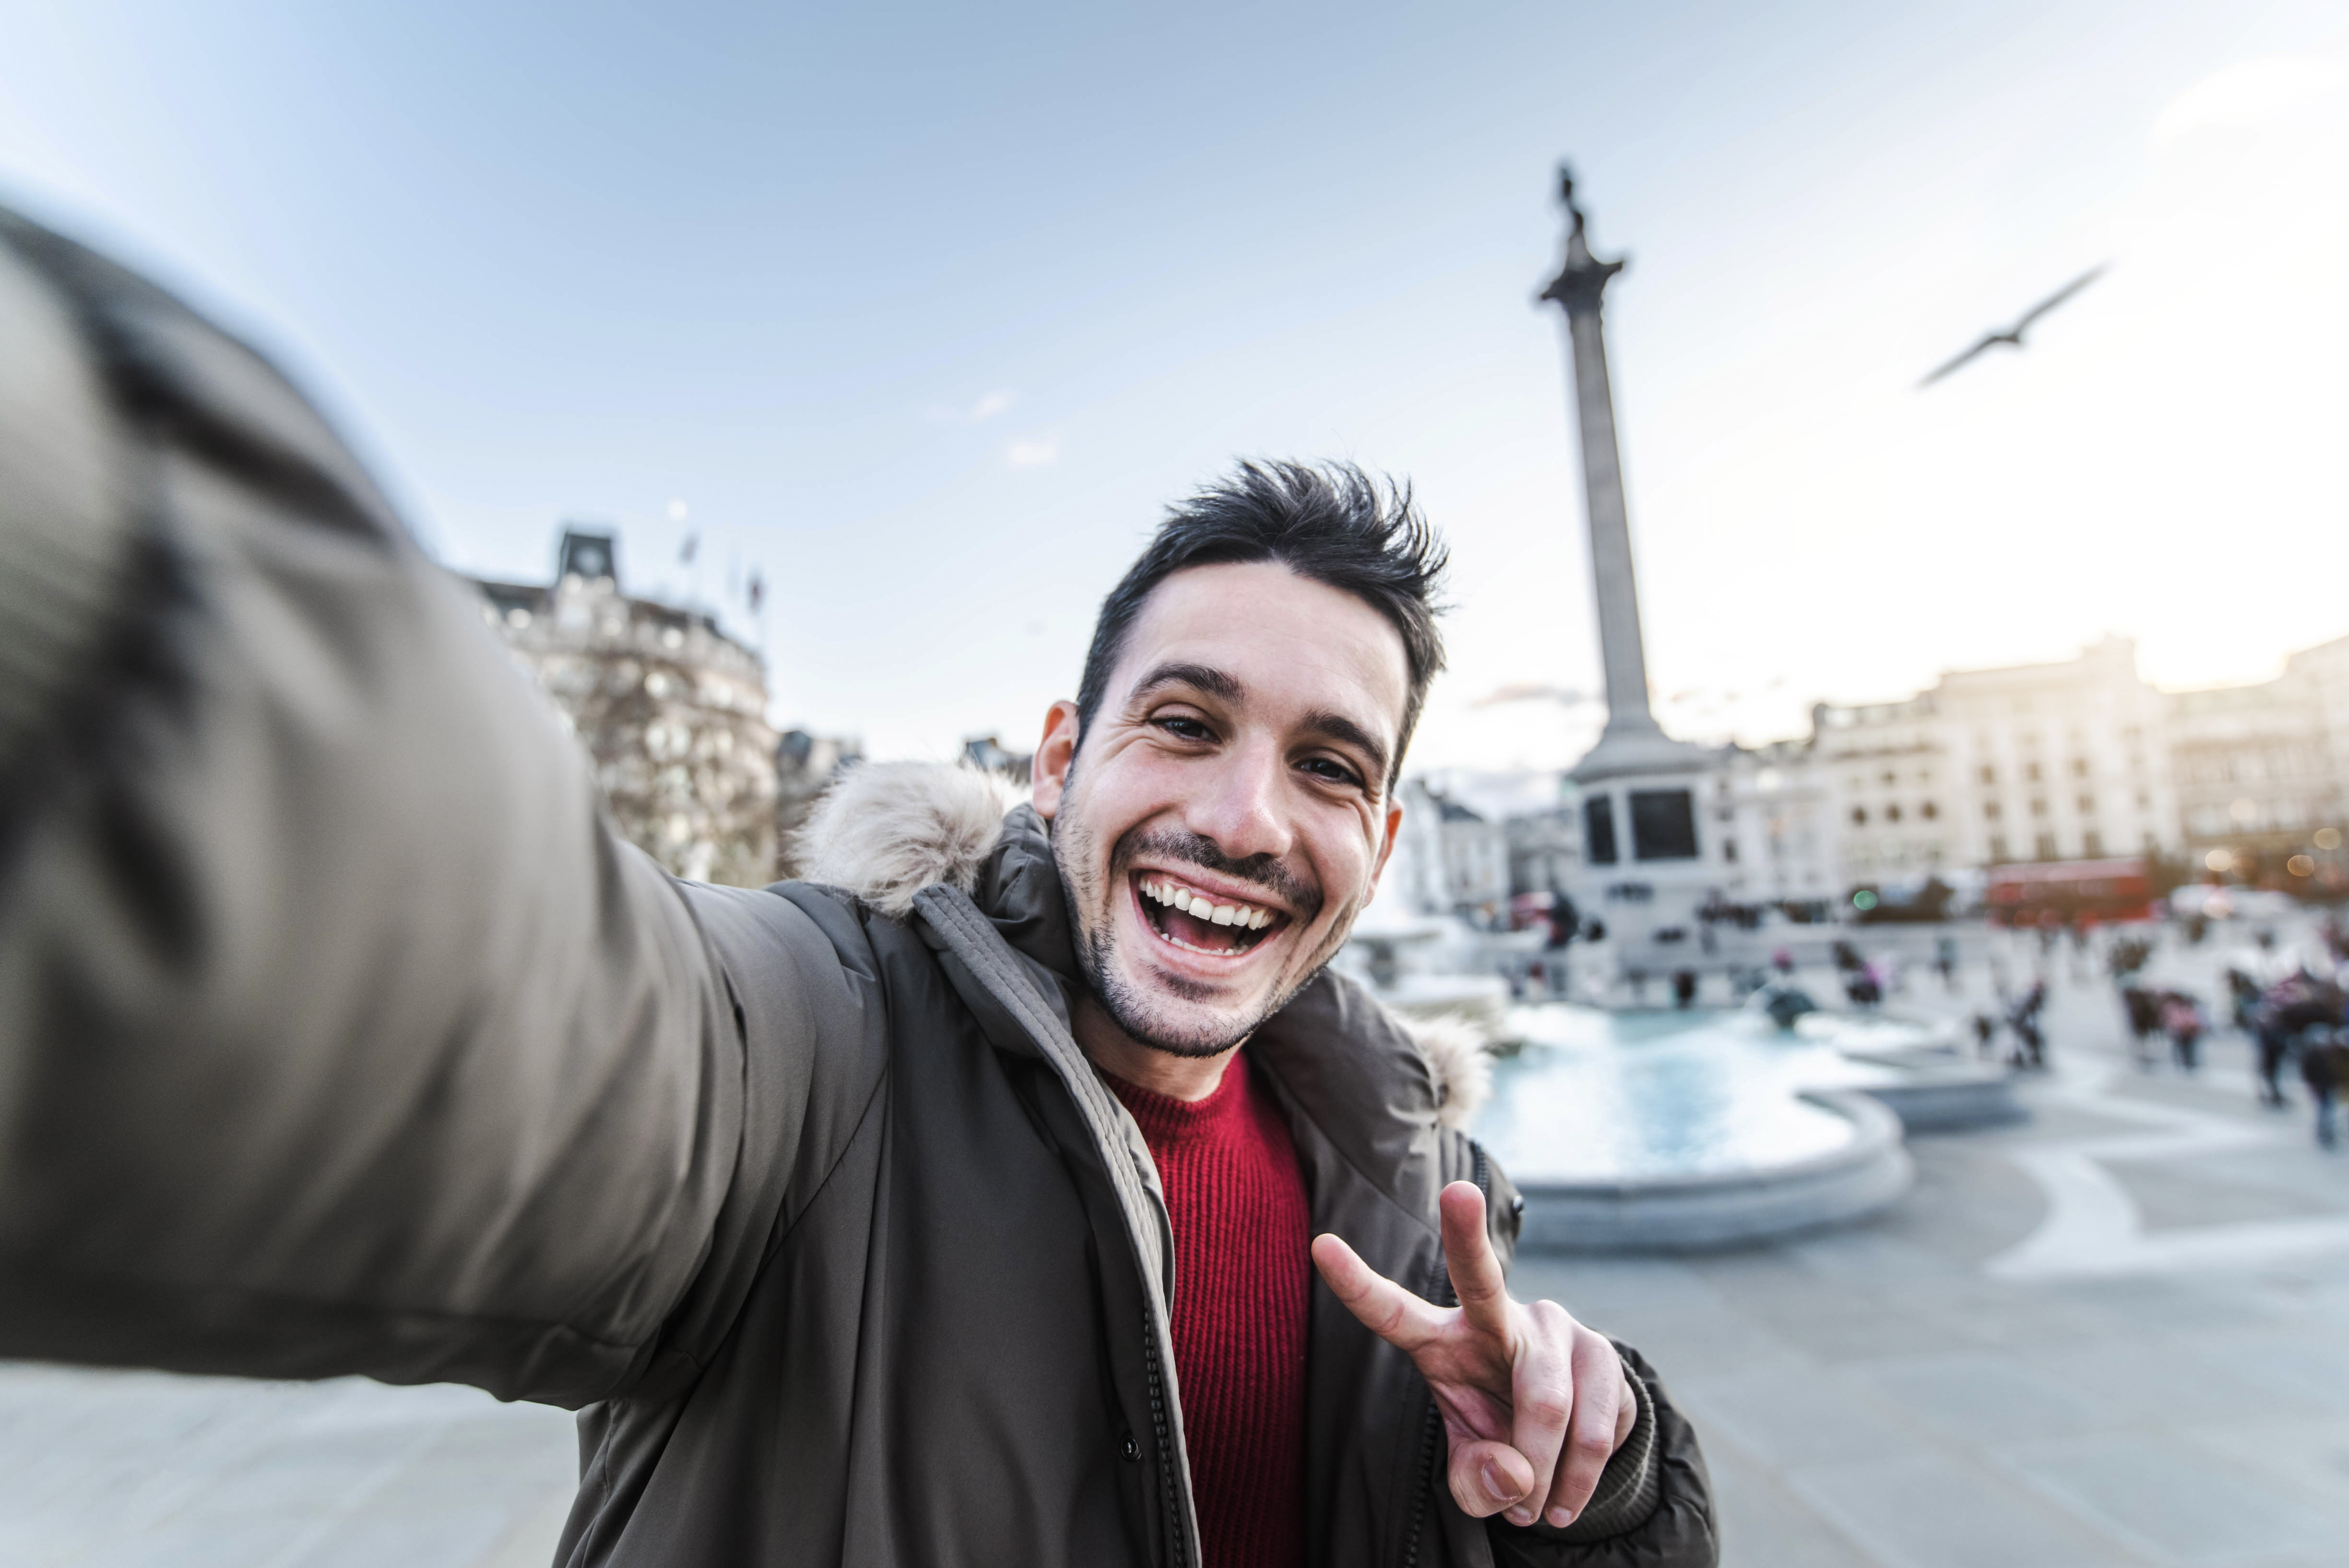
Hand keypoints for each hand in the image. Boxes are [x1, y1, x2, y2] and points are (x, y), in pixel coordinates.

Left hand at [1311, 1181, 1636, 1529]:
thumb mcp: (1473, 1471)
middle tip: (1458, 1191)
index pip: (1393, 1312)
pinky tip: (1565, 1496)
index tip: (1320, 1245)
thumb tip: (1515, 1474)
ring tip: (1534, 1510)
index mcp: (1443, 1341)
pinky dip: (1578, 1482)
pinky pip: (1592, 1430)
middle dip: (1466, 1234)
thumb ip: (1476, 1482)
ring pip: (1547, 1405)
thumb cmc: (1500, 1437)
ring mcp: (1555, 1327)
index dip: (1356, 1285)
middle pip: (1480, 1278)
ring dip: (1542, 1477)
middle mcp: (1497, 1318)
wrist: (1572, 1442)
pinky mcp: (1604, 1352)